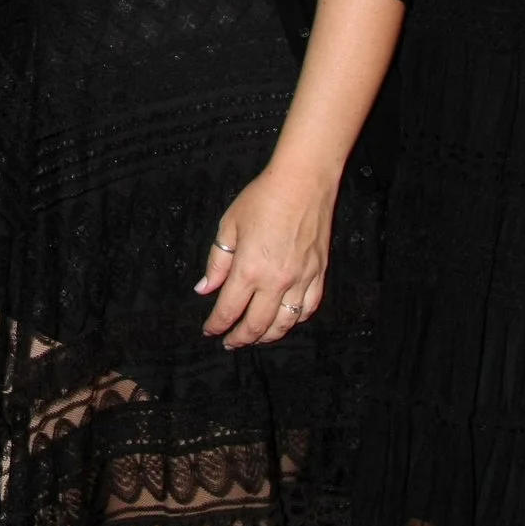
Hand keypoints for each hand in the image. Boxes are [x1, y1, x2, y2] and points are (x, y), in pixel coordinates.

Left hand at [198, 165, 336, 347]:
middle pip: (256, 324)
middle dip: (240, 338)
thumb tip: (204, 289)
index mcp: (249, 269)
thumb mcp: (229, 225)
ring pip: (284, 323)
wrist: (303, 183)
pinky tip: (286, 321)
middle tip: (229, 342)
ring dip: (267, 336)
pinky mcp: (319, 274)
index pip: (229, 309)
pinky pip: (309, 308)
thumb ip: (217, 262)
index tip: (210, 331)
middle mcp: (275, 281)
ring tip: (255, 338)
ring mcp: (301, 280)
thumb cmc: (262, 199)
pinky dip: (296, 320)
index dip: (217, 325)